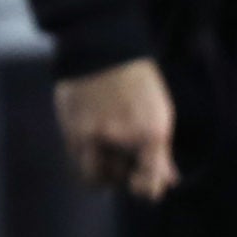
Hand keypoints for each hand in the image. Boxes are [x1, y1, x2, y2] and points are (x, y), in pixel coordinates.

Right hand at [52, 58, 177, 199]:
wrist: (101, 46)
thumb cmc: (137, 82)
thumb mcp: (159, 114)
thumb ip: (161, 152)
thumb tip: (168, 181)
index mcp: (149, 135)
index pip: (147, 186)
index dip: (146, 189)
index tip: (142, 182)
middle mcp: (118, 138)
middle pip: (117, 181)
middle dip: (121, 176)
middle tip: (125, 160)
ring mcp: (90, 134)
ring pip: (92, 176)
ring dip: (100, 171)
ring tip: (106, 152)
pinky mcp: (69, 127)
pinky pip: (75, 158)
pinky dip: (84, 156)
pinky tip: (91, 137)